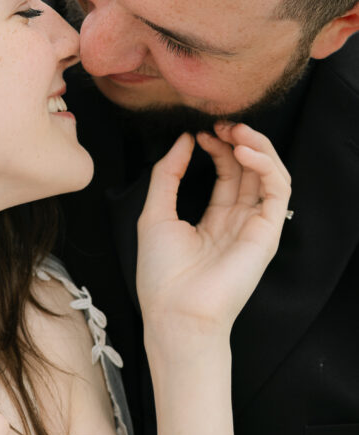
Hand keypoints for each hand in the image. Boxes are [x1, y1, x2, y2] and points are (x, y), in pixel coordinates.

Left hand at [137, 122, 290, 337]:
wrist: (174, 311)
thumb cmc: (161, 274)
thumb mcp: (155, 213)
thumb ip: (167, 175)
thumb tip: (184, 141)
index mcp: (214, 220)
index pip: (227, 173)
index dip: (217, 148)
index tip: (198, 133)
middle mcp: (238, 221)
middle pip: (249, 170)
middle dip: (238, 140)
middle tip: (220, 123)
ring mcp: (255, 226)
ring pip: (270, 174)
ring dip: (256, 146)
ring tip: (235, 131)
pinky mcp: (267, 233)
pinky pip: (278, 190)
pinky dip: (266, 165)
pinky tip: (244, 152)